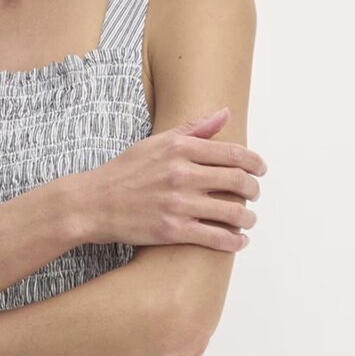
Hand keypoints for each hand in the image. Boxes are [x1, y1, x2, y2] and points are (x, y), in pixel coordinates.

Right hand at [70, 109, 264, 250]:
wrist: (93, 203)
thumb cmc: (124, 172)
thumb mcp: (156, 142)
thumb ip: (193, 129)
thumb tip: (225, 115)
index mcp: (180, 149)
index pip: (232, 154)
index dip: (254, 163)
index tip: (260, 169)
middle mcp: (182, 174)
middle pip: (237, 181)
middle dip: (253, 190)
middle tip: (254, 194)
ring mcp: (179, 204)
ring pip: (231, 212)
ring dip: (247, 218)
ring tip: (248, 220)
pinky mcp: (173, 230)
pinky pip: (215, 237)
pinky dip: (233, 241)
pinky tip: (238, 241)